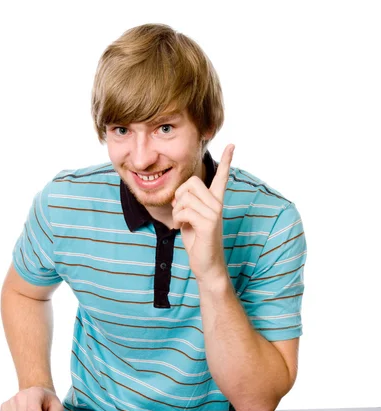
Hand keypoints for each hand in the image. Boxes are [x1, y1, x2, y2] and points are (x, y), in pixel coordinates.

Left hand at [172, 144, 234, 282]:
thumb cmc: (198, 243)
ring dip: (177, 211)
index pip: (222, 177)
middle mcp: (218, 204)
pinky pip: (184, 210)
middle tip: (181, 212)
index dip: (227, 161)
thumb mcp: (190, 219)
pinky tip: (182, 229)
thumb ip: (187, 203)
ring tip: (183, 223)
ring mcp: (215, 213)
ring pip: (185, 197)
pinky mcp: (209, 223)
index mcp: (215, 202)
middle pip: (191, 182)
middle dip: (179, 196)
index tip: (233, 145)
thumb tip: (179, 195)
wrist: (206, 266)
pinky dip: (178, 219)